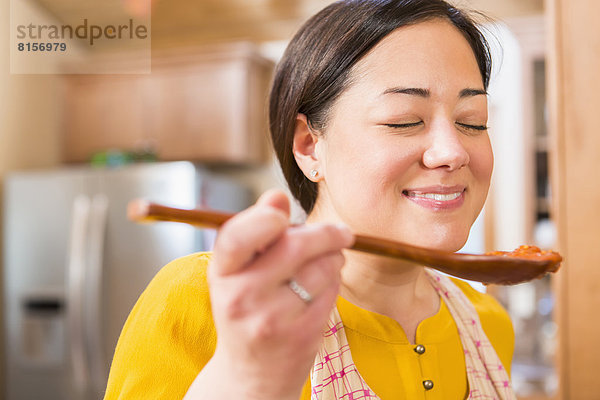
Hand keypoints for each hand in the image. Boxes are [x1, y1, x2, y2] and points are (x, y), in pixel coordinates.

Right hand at [184, 189, 353, 399]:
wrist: (252, 376)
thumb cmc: (247, 311)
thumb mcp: (239, 272)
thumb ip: (257, 231)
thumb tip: (276, 196)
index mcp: (221, 274)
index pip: (238, 236)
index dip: (265, 218)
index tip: (284, 217)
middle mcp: (242, 297)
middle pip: (295, 245)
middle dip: (327, 233)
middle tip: (342, 232)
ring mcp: (274, 319)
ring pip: (322, 266)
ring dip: (334, 258)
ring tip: (325, 264)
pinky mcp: (303, 334)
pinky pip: (333, 290)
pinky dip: (335, 282)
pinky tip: (322, 289)